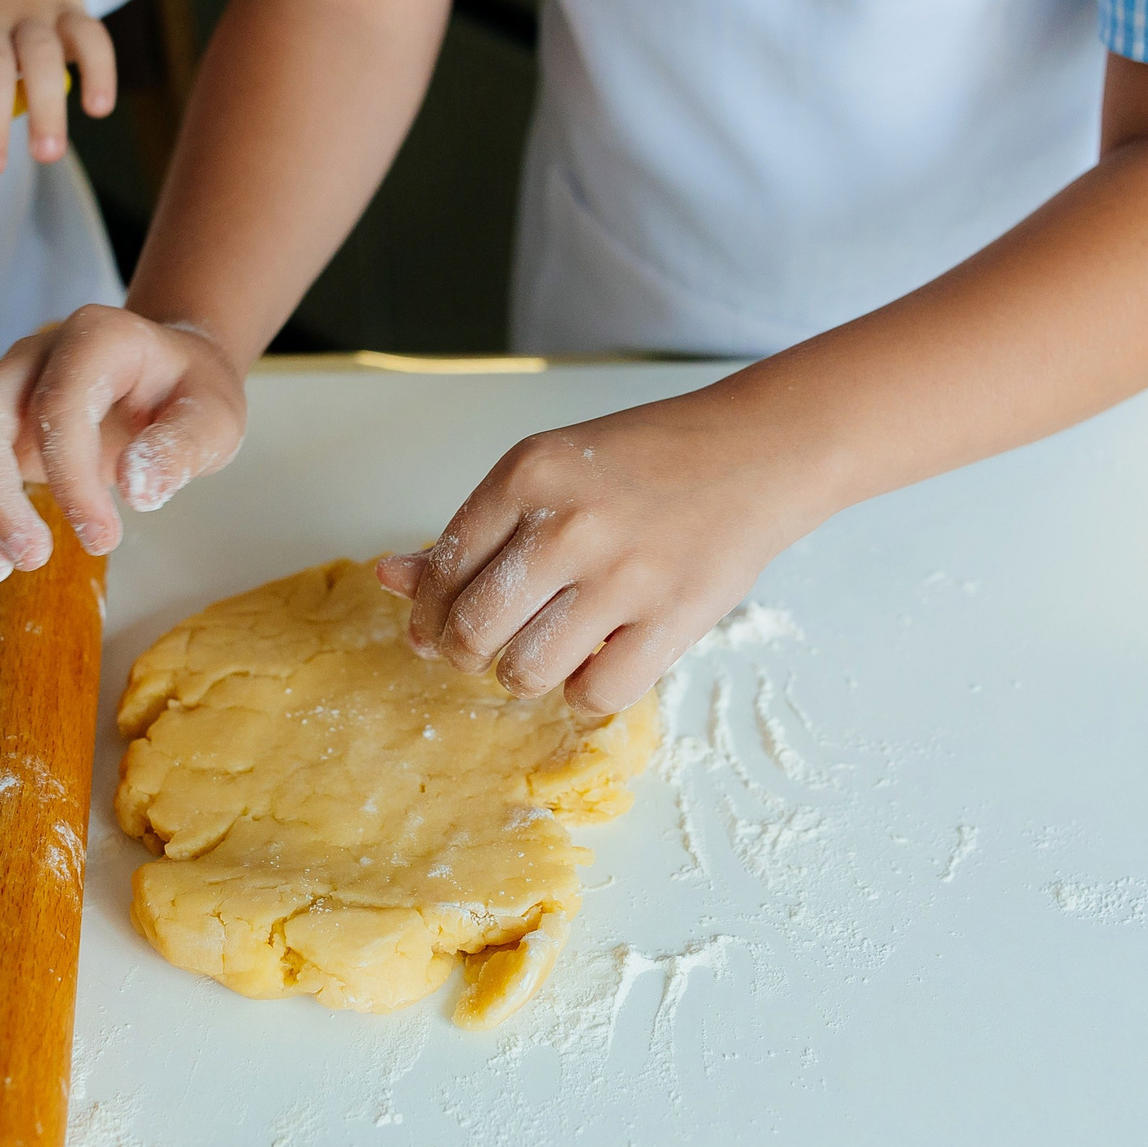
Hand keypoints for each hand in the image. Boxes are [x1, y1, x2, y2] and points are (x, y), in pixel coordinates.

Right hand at [0, 305, 246, 581]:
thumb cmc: (187, 396)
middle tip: (30, 559)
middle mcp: (32, 355)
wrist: (165, 376)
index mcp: (95, 338)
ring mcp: (0, 387)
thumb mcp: (215, 418)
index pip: (58, 403)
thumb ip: (183, 447)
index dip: (70, 478)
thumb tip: (137, 488)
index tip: (102, 538)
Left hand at [375, 392, 836, 715]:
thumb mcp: (550, 473)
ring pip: (524, 671)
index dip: (428, 614)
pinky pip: (593, 695)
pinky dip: (583, 692)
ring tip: (545, 651)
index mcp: (529, 473)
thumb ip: (474, 531)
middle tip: (482, 649)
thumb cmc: (645, 464)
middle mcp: (569, 523)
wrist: (757, 451)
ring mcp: (624, 574)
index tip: (433, 630)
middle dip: (464, 653)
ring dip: (522, 676)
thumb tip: (390, 579)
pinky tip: (595, 661)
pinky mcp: (673, 618)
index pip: (444, 570)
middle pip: (472, 631)